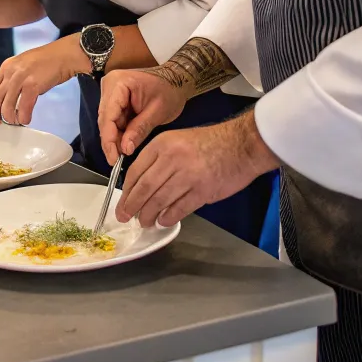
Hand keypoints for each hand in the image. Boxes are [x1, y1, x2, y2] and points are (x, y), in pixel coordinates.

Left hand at [0, 35, 89, 125]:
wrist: (64, 55)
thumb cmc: (48, 61)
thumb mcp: (24, 65)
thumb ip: (15, 78)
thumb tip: (10, 98)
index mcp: (7, 66)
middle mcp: (10, 71)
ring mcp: (21, 78)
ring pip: (7, 105)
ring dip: (9, 117)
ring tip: (15, 122)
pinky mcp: (32, 85)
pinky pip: (23, 107)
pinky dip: (23, 117)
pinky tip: (26, 120)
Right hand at [98, 68, 189, 164]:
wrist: (176, 80)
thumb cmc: (170, 92)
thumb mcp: (157, 113)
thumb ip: (139, 130)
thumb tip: (125, 149)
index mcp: (119, 83)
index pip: (108, 115)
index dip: (109, 139)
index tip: (113, 159)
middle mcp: (110, 85)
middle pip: (104, 118)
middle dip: (111, 140)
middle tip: (117, 161)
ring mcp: (110, 90)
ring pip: (107, 120)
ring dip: (114, 137)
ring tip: (122, 154)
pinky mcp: (114, 97)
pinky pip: (112, 118)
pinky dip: (118, 131)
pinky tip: (124, 143)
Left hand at [114, 111, 276, 227]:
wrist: (240, 144)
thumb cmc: (209, 142)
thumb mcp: (177, 140)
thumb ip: (159, 159)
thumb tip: (142, 185)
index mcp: (161, 144)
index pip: (135, 171)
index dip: (126, 191)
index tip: (122, 202)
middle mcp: (171, 158)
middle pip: (144, 187)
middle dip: (131, 206)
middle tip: (125, 216)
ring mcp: (187, 175)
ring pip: (159, 200)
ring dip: (148, 214)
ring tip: (144, 222)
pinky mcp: (202, 190)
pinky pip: (179, 208)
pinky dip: (168, 217)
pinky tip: (163, 221)